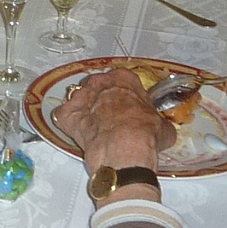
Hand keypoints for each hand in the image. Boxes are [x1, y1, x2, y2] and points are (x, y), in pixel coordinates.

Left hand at [50, 68, 176, 169]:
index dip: (126, 94)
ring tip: (93, 124)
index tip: (128, 104)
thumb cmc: (145, 134)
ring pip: (80, 97)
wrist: (123, 148)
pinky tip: (77, 131)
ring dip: (85, 108)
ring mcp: (81, 97)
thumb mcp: (162, 127)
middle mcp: (101, 82)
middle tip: (110, 115)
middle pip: (99, 86)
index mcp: (125, 79)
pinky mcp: (68, 115)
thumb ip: (156, 121)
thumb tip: (160, 129)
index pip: (123, 80)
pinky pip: (64, 115)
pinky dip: (69, 122)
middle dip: (102, 98)